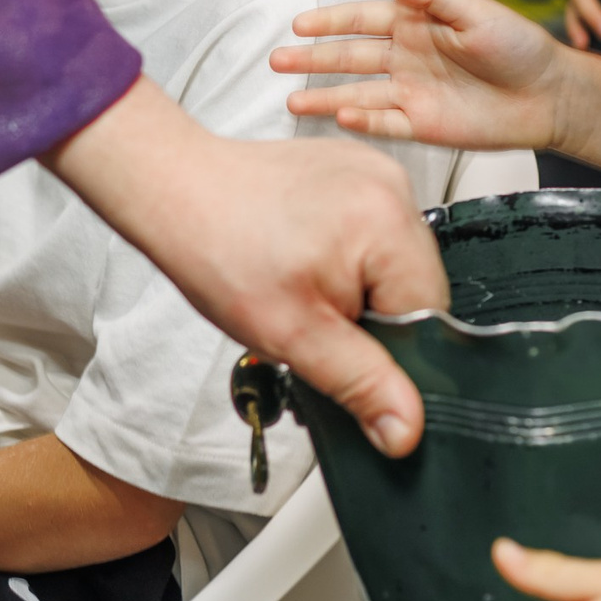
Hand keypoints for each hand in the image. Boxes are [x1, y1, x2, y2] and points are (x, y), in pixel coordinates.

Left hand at [45, 78, 446, 455]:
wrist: (171, 189)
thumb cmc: (217, 250)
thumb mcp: (292, 335)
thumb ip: (359, 383)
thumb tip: (407, 430)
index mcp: (389, 221)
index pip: (429, 315)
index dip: (389, 350)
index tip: (342, 352)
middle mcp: (393, 186)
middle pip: (414, 286)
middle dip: (370, 316)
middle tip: (312, 317)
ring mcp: (375, 171)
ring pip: (392, 263)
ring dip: (357, 288)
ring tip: (301, 283)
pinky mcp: (356, 169)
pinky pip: (373, 233)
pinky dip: (347, 257)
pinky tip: (303, 257)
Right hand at [273, 0, 567, 153]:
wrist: (550, 94)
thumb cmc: (518, 46)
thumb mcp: (478, 13)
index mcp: (416, 25)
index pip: (362, 20)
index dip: (330, 22)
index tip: (298, 25)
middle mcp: (406, 58)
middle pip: (349, 58)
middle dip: (313, 60)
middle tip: (276, 61)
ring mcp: (411, 93)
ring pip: (357, 95)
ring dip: (324, 97)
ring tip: (289, 101)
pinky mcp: (423, 125)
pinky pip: (384, 123)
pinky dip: (361, 122)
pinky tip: (338, 117)